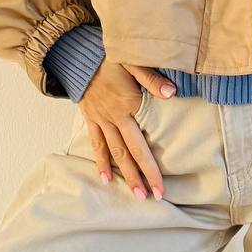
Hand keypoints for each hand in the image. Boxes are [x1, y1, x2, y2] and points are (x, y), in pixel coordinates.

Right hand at [78, 60, 176, 198]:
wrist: (78, 54)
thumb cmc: (109, 57)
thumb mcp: (133, 61)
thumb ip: (152, 79)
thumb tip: (172, 94)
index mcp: (129, 105)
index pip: (144, 143)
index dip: (153, 166)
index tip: (162, 186)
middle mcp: (114, 117)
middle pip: (130, 153)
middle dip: (142, 176)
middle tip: (153, 198)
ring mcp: (101, 120)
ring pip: (114, 152)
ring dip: (125, 174)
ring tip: (135, 194)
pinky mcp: (91, 119)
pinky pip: (96, 144)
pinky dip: (101, 161)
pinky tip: (105, 179)